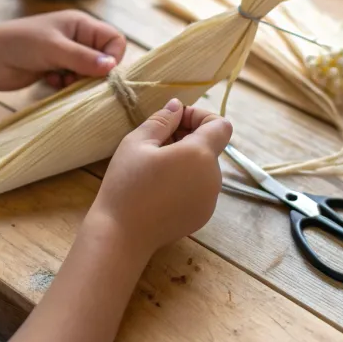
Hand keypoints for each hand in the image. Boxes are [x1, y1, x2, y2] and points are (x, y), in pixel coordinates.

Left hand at [0, 10, 126, 90]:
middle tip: (75, 77)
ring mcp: (67, 54)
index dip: (113, 57)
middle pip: (104, 59)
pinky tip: (51, 82)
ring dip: (79, 81)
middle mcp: (77, 38)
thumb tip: (111, 67)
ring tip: (61, 79)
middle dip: (94, 72)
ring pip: (90, 73)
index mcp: (81, 24)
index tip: (101, 71)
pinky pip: (74, 81)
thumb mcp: (54, 49)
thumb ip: (83, 58)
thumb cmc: (20, 44)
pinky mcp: (57, 69)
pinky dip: (67, 85)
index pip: (114, 40)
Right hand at [89, 99, 232, 254]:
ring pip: (204, 168)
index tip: (174, 121)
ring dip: (185, 159)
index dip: (200, 116)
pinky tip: (159, 188)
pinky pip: (199, 188)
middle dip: (188, 137)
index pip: (221, 125)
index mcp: (200, 155)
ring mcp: (210, 200)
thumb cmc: (127, 184)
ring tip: (154, 166)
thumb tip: (177, 106)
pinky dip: (185, 181)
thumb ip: (162, 120)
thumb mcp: (137, 142)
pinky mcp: (202, 216)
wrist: (122, 235)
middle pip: (210, 146)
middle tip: (156, 141)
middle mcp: (213, 178)